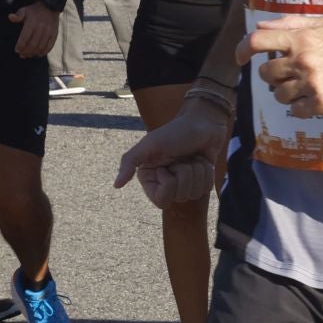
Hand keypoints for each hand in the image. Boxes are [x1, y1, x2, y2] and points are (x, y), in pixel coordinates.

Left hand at [8, 1, 59, 57]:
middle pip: (33, 44)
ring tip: (29, 55)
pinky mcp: (54, 34)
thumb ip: (18, 16)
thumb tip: (10, 17)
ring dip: (34, 53)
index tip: (17, 50)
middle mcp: (40, 28)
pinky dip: (44, 51)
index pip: (25, 37)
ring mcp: (48, 32)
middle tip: (22, 55)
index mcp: (32, 23)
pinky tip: (39, 54)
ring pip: (41, 46)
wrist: (51, 6)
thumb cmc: (34, 10)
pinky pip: (50, 45)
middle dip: (26, 51)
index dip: (20, 45)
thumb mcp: (24, 10)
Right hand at [113, 99, 227, 205]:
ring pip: (195, 193)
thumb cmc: (175, 131)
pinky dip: (206, 172)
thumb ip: (130, 162)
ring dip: (196, 171)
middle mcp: (167, 183)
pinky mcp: (201, 180)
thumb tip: (116, 185)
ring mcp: (185, 183)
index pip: (161, 200)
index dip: (168, 184)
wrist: (202, 122)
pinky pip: (206, 188)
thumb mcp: (150, 144)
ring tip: (192, 157)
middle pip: (180, 196)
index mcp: (151, 177)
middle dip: (184, 174)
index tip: (166, 167)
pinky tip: (202, 160)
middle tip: (181, 158)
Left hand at [241, 16, 322, 117]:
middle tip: (291, 76)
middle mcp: (304, 59)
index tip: (240, 59)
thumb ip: (293, 23)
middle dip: (274, 77)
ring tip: (308, 88)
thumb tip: (262, 25)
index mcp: (303, 38)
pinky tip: (317, 99)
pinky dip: (303, 108)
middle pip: (266, 73)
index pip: (258, 40)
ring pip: (279, 94)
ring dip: (289, 94)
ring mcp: (311, 82)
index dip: (242, 50)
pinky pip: (295, 111)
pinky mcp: (320, 103)